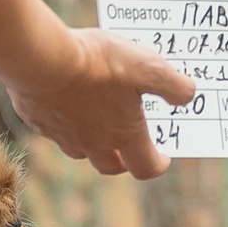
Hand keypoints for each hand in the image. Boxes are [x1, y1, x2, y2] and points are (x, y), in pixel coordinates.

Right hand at [4, 29, 198, 179]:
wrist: (43, 59)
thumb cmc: (99, 64)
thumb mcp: (148, 67)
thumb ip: (174, 85)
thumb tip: (188, 96)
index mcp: (124, 135)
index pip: (146, 167)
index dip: (157, 164)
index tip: (162, 157)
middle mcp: (94, 143)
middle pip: (111, 166)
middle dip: (125, 159)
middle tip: (130, 146)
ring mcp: (63, 136)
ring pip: (81, 151)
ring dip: (93, 144)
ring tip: (97, 124)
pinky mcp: (39, 121)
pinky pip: (54, 130)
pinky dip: (65, 122)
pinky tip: (65, 102)